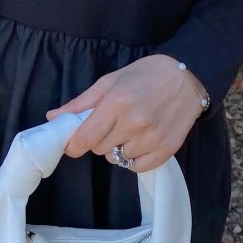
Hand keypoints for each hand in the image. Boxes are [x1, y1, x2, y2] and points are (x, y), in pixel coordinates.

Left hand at [45, 54, 206, 169]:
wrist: (188, 76)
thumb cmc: (146, 75)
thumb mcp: (110, 81)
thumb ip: (81, 102)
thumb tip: (53, 118)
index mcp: (116, 103)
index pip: (84, 139)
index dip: (74, 145)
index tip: (73, 143)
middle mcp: (134, 123)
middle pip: (99, 149)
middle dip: (100, 139)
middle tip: (113, 123)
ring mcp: (151, 138)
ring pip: (117, 159)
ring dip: (118, 148)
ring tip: (131, 129)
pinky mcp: (166, 150)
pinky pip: (137, 167)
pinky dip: (134, 159)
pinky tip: (140, 142)